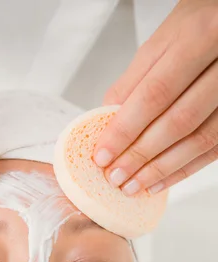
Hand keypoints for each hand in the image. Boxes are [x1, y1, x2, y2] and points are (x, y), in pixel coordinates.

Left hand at [93, 0, 217, 195]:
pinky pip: (214, 149)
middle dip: (141, 155)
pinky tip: (161, 181)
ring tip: (134, 185)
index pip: (155, 94)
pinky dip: (184, 169)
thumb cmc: (199, 26)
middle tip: (116, 176)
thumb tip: (106, 123)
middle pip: (178, 121)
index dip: (126, 129)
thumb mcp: (163, 40)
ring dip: (162, 169)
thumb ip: (134, 81)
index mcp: (200, 37)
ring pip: (199, 140)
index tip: (103, 155)